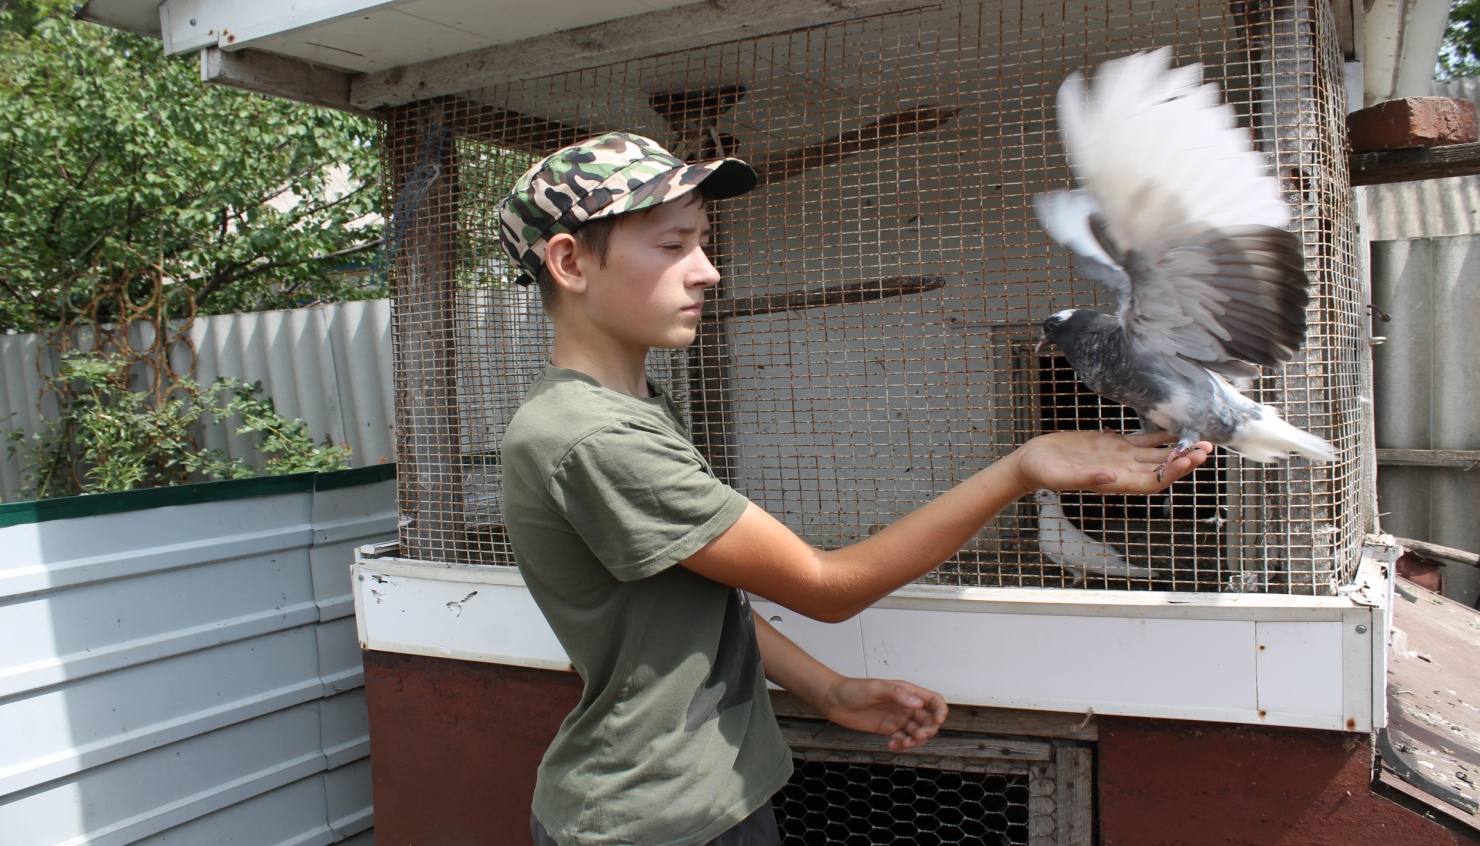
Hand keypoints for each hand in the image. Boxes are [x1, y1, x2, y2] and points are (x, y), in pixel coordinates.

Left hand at [817, 677, 948, 751]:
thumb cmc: (853, 689)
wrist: (834, 700)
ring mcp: (897, 718)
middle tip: (916, 736)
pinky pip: (903, 739)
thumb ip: (897, 694)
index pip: (933, 700)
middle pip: (928, 720)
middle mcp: (905, 705)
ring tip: (903, 743)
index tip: (938, 721)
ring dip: (915, 741)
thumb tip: (917, 703)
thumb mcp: (876, 688)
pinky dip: (902, 745)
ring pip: (917, 733)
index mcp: (907, 692)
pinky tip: (892, 745)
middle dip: (927, 730)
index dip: (940, 710)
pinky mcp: (888, 729)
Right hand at [1006, 430, 1210, 494]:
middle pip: (1161, 468)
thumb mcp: (1060, 477)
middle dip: (1184, 459)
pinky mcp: (1113, 444)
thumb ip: (1085, 479)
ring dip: (1178, 448)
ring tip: (1202, 440)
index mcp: (1114, 482)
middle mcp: (1122, 472)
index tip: (1187, 459)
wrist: (1032, 461)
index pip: (1151, 481)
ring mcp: (1119, 458)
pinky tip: (1176, 428)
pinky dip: (1160, 436)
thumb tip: (1111, 478)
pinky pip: (1143, 441)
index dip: (1171, 473)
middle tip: (1206, 448)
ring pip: (1156, 454)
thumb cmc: (1043, 472)